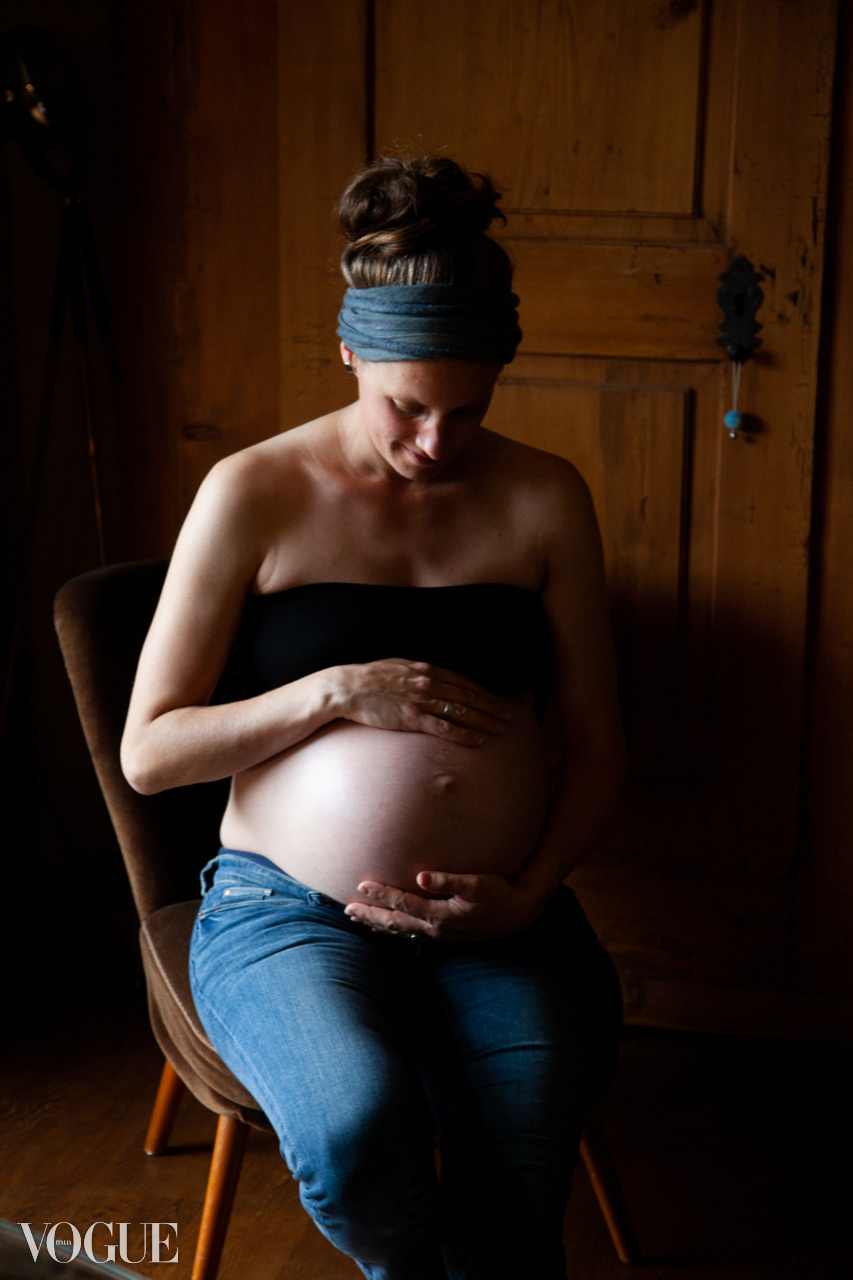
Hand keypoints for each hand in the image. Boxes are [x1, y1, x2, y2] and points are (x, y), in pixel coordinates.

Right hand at [337, 659, 509, 745]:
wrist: (348, 687)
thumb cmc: (369, 678)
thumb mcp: (397, 667)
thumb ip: (417, 673)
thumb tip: (430, 677)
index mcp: (426, 670)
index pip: (462, 682)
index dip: (481, 692)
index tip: (495, 700)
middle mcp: (429, 683)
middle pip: (467, 697)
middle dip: (490, 707)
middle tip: (508, 717)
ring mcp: (421, 701)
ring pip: (461, 712)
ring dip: (483, 721)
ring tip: (500, 729)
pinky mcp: (411, 718)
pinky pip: (443, 728)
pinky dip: (462, 734)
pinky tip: (476, 740)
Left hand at [343, 870, 542, 942]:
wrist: (518, 915)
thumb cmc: (499, 893)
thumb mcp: (478, 885)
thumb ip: (449, 881)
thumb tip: (421, 876)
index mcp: (440, 915)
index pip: (403, 903)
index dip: (382, 894)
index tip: (361, 885)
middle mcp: (435, 928)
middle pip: (395, 922)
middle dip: (371, 915)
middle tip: (347, 909)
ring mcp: (438, 934)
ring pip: (401, 930)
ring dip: (379, 923)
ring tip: (358, 918)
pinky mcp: (443, 934)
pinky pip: (411, 932)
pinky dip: (394, 927)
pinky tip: (387, 923)